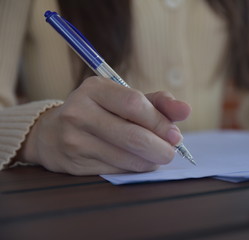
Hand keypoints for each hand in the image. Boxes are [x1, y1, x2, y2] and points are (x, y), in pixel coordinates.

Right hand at [21, 77, 190, 174]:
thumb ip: (156, 102)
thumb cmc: (99, 111)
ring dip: (151, 161)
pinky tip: (139, 162)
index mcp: (94, 89)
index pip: (134, 104)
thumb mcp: (123, 99)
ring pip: (126, 157)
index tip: (176, 134)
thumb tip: (186, 110)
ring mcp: (74, 140)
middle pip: (132, 135)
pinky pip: (116, 170)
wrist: (52, 133)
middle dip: (160, 147)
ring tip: (158, 157)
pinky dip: (135, 168)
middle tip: (172, 152)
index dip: (159, 121)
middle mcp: (79, 112)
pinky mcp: (75, 164)